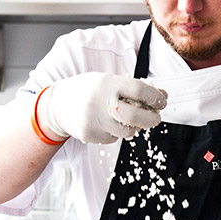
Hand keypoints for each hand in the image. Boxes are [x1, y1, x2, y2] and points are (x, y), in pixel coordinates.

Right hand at [41, 73, 167, 144]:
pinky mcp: (90, 136)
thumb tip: (161, 95)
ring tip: (126, 118)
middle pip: (135, 117)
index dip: (155, 97)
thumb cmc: (88, 90)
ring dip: (133, 127)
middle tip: (156, 118)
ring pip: (126, 132)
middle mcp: (100, 103)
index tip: (162, 101)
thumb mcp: (108, 81)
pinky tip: (106, 123)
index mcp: (107, 84)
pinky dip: (116, 132)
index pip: (138, 90)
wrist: (59, 104)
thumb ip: (132, 88)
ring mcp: (94, 121)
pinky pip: (113, 138)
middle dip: (151, 119)